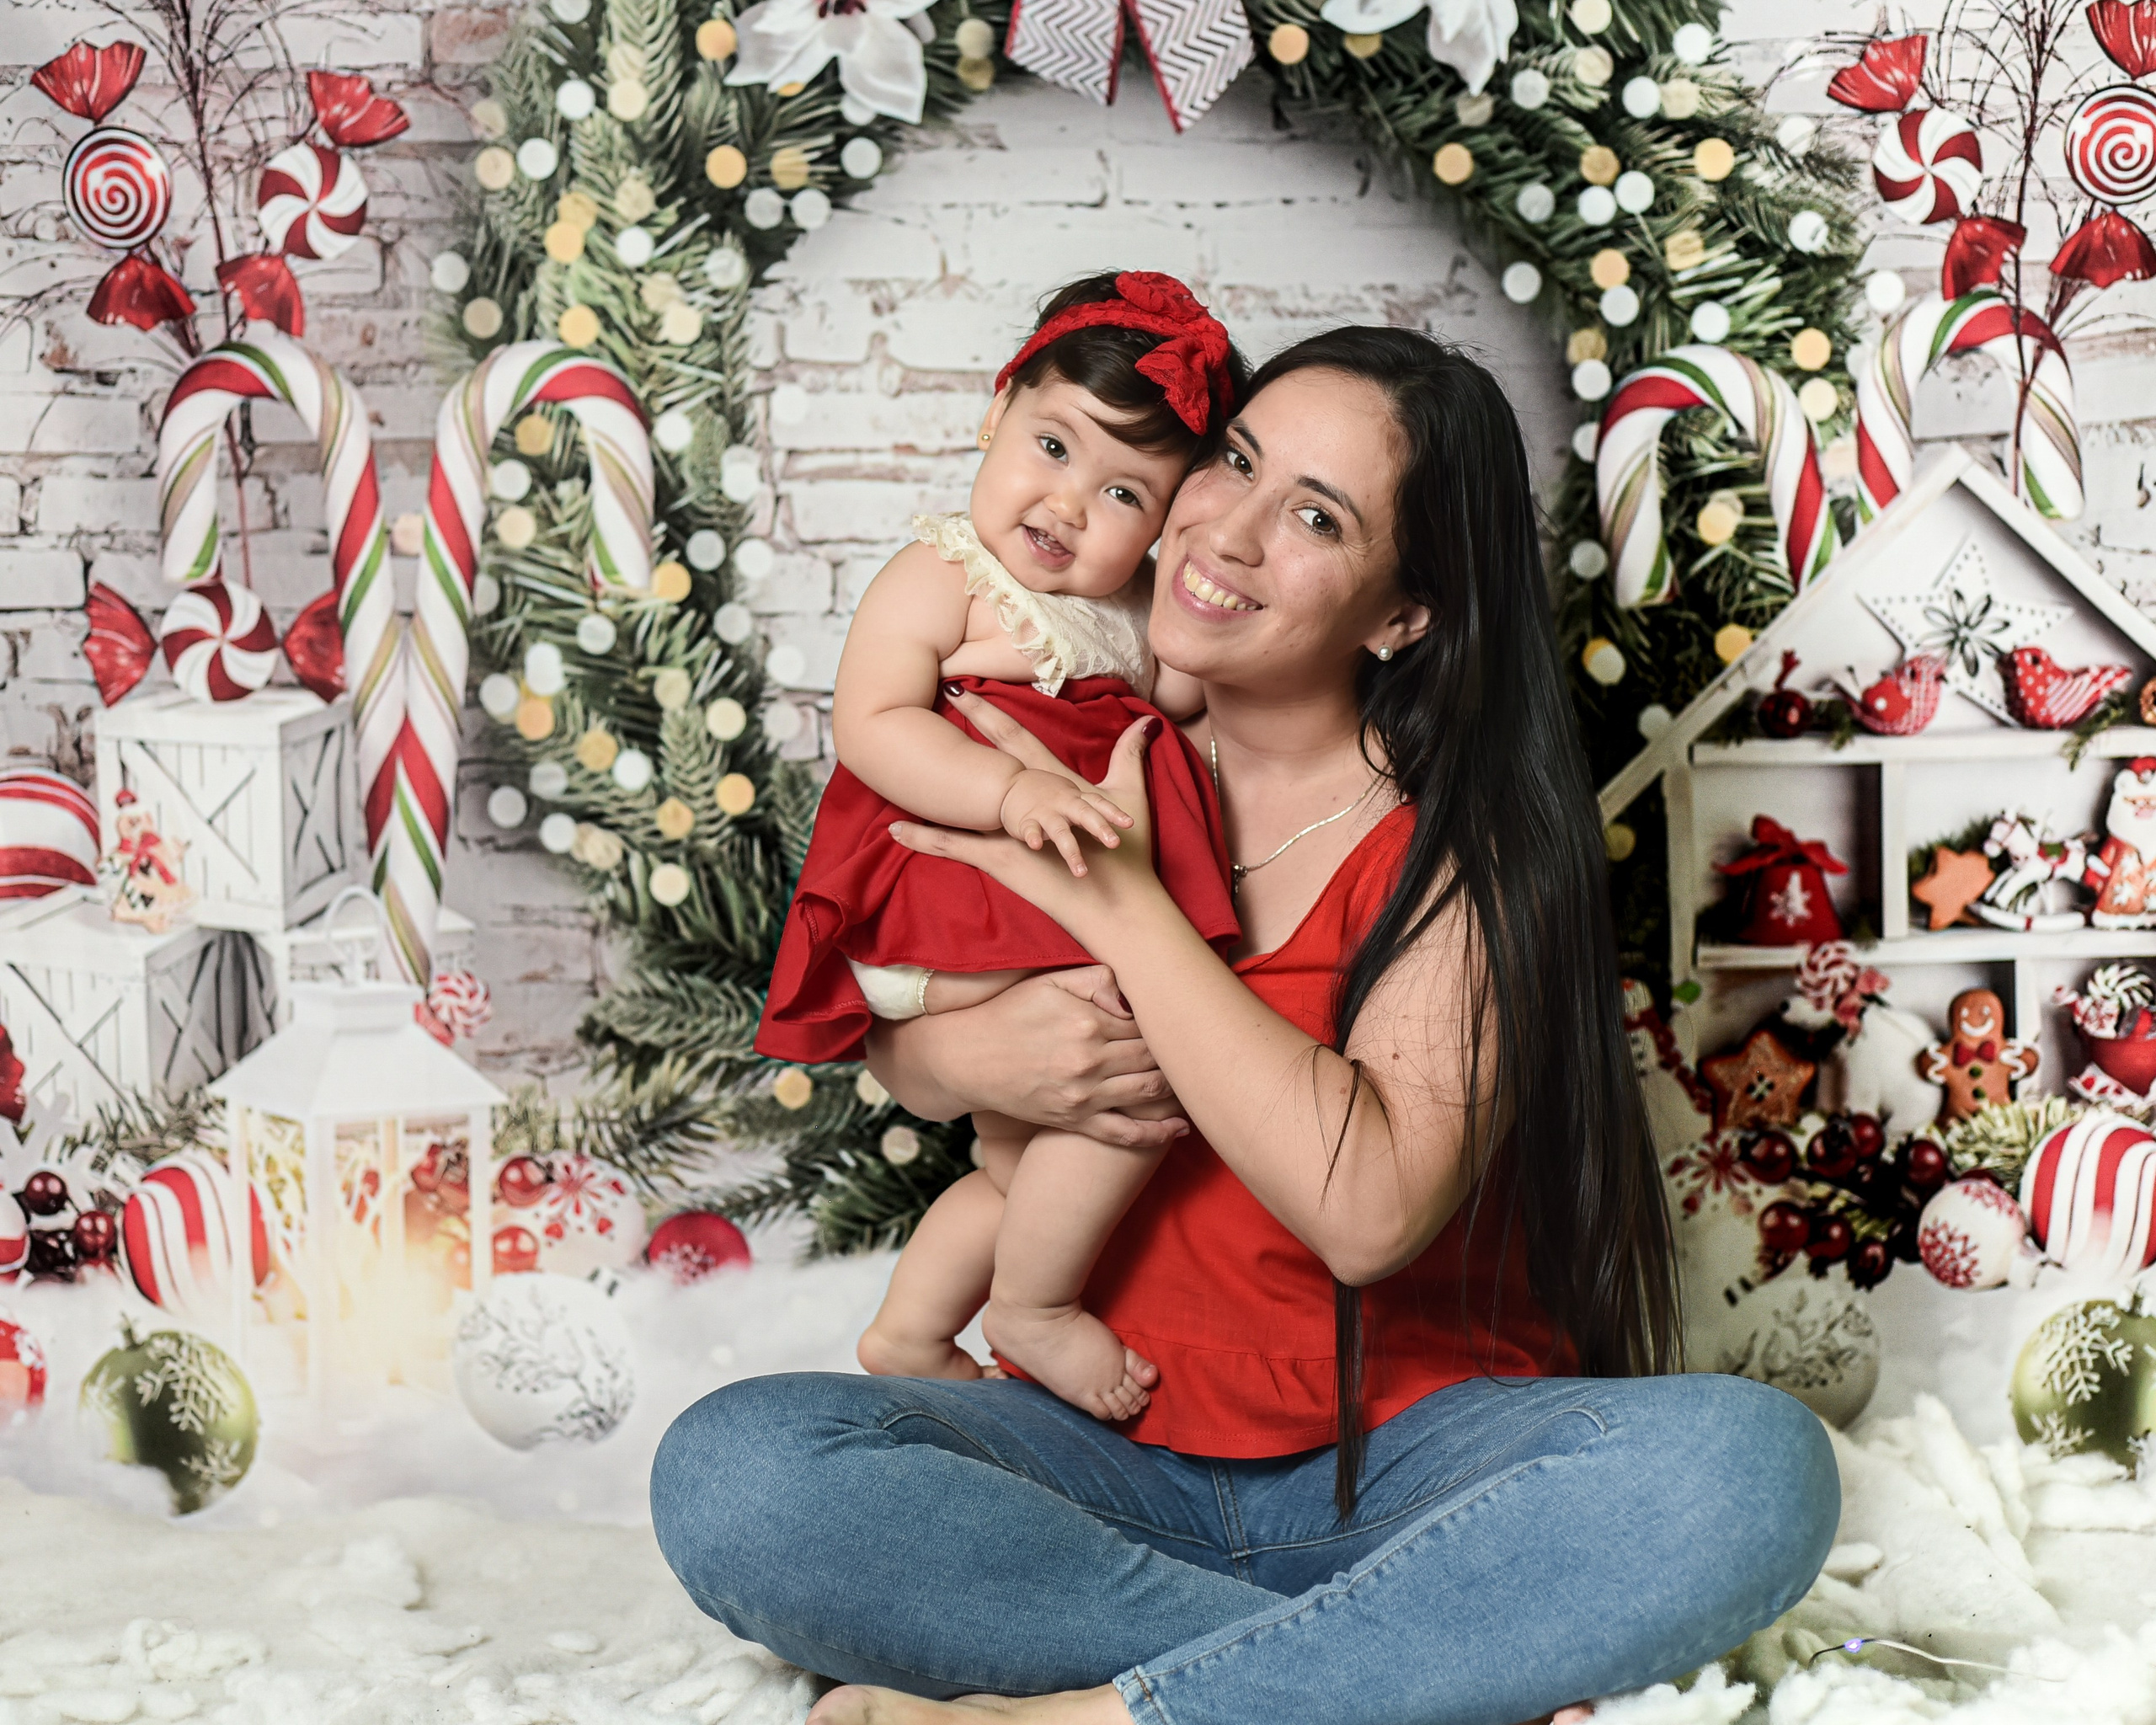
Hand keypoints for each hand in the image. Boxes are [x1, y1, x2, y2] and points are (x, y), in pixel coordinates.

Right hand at [864, 967, 1186, 1146]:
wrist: (967, 1057)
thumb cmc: (1010, 1013)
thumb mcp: (1049, 981)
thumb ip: (1097, 979)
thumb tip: (1135, 996)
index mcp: (1087, 1022)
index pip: (1147, 1022)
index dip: (1167, 1020)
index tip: (1181, 1018)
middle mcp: (1090, 1061)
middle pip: (1154, 1057)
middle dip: (1179, 1053)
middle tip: (1200, 1047)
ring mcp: (1083, 1096)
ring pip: (1149, 1092)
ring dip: (1177, 1087)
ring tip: (1196, 1079)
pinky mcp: (1075, 1121)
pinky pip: (1124, 1134)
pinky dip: (1157, 1133)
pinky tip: (1180, 1128)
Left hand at [895, 717, 1163, 941]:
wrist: (1121, 900)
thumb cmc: (1129, 853)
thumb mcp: (1130, 798)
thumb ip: (1132, 756)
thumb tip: (1145, 722)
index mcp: (1053, 784)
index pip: (1016, 738)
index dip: (991, 711)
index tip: (966, 688)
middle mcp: (1026, 800)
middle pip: (982, 759)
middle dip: (960, 727)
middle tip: (933, 696)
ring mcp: (1010, 830)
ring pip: (960, 805)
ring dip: (925, 788)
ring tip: (889, 769)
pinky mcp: (1002, 858)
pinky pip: (955, 848)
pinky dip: (926, 839)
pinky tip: (896, 830)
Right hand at [999, 768, 1132, 875]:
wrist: (1009, 784)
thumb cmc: (1050, 795)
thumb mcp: (1073, 799)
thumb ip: (1093, 815)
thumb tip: (1113, 832)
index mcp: (1077, 799)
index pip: (1099, 804)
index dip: (1114, 812)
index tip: (1130, 824)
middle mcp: (1063, 804)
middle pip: (1084, 814)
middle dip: (1100, 827)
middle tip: (1115, 844)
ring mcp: (1044, 813)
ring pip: (1059, 831)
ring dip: (1070, 850)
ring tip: (1081, 872)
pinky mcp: (1025, 822)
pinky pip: (1030, 831)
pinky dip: (1033, 837)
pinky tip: (1037, 846)